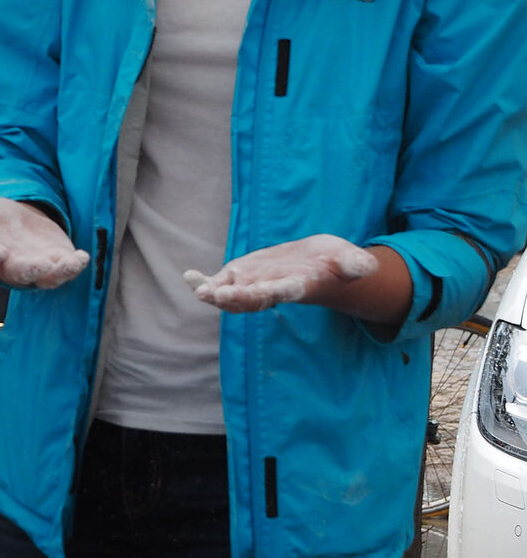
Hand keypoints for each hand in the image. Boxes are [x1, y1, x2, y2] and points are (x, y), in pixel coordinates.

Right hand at [0, 197, 89, 288]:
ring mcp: (37, 266)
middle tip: (36, 264)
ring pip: (47, 276)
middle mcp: (13, 264)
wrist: (14, 221)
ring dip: (57, 272)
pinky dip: (75, 265)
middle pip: (20, 271)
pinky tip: (82, 257)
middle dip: (29, 269)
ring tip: (67, 263)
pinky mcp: (57, 261)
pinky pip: (67, 269)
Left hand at [185, 234, 377, 312]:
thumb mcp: (349, 259)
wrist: (319, 266)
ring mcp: (253, 284)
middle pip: (251, 298)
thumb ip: (355, 264)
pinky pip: (218, 282)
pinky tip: (188, 276)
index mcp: (297, 286)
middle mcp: (271, 290)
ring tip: (199, 288)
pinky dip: (203, 281)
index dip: (270, 291)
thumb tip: (369, 266)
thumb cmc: (336, 263)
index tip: (259, 291)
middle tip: (216, 294)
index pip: (283, 292)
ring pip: (231, 294)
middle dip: (234, 297)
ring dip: (214, 293)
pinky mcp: (241, 276)